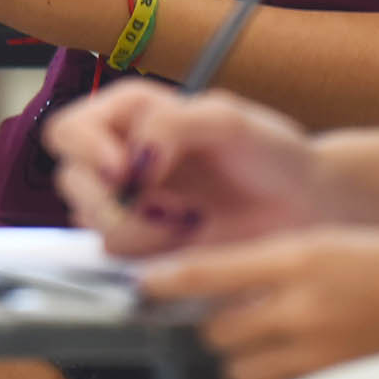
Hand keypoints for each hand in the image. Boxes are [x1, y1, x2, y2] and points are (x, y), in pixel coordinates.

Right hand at [46, 82, 323, 255]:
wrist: (307, 207)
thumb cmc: (273, 153)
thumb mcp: (229, 120)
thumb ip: (172, 124)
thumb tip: (132, 158)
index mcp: (133, 116)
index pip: (71, 128)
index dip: (85, 149)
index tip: (123, 169)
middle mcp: (123, 160)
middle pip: (72, 181)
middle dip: (113, 202)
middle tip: (168, 209)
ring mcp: (131, 209)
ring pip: (94, 227)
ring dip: (141, 230)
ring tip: (192, 221)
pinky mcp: (145, 252)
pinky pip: (118, 262)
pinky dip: (151, 256)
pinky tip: (189, 242)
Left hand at [140, 228, 378, 378]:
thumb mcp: (339, 243)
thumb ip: (282, 260)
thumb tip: (224, 280)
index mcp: (303, 257)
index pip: (212, 272)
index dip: (168, 282)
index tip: (144, 286)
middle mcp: (303, 307)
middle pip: (217, 329)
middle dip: (216, 324)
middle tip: (235, 313)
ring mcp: (317, 353)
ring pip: (239, 366)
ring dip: (243, 355)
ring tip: (271, 337)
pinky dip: (273, 377)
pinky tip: (298, 357)